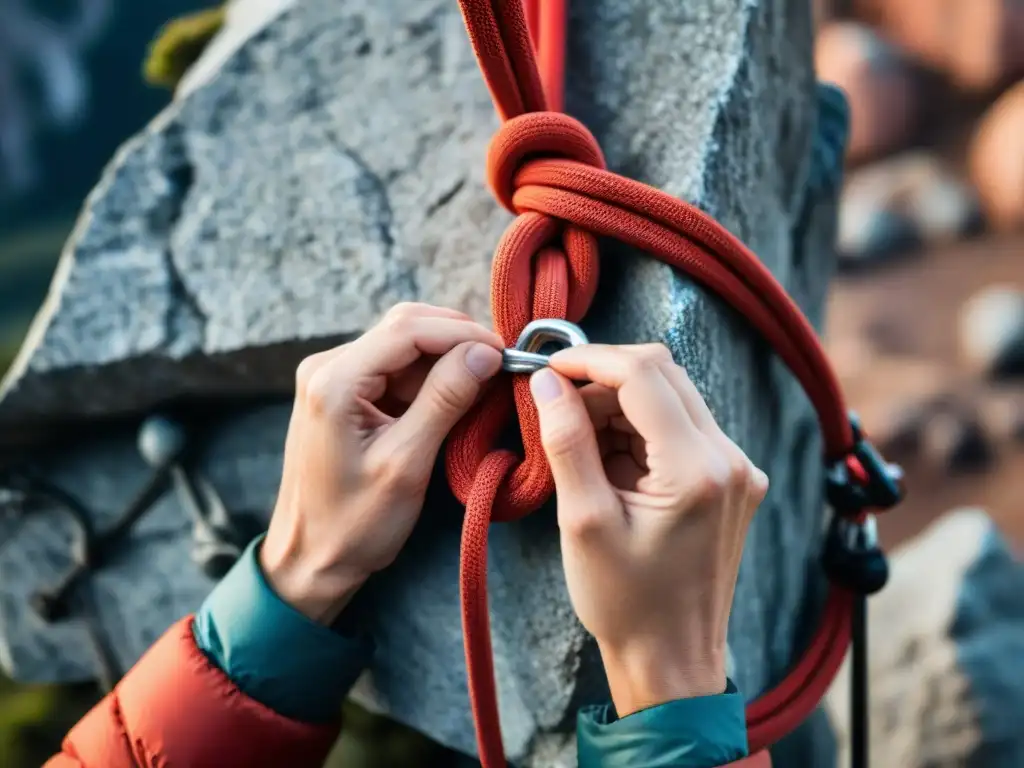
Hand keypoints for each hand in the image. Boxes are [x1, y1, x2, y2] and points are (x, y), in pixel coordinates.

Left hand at [260, 303, 503, 624]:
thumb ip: (445, 400)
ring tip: (484, 385)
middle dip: (457, 341)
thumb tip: (485, 354)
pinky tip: (455, 397)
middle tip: (501, 366)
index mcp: (334, 381)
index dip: (463, 334)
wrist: (309, 560)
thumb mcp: (407, 463)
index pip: (408, 329)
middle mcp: (326, 367)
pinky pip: (393, 369)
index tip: (505, 354)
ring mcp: (331, 377)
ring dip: (446, 359)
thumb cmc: (353, 524)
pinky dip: (428, 378)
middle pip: (405, 326)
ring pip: (403, 345)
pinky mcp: (342, 392)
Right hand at [529, 343, 768, 714]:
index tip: (547, 369)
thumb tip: (546, 383)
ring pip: (671, 397)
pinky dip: (639, 429)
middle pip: (663, 375)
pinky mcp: (730, 479)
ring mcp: (736, 468)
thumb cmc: (626, 603)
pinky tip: (607, 460)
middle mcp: (730, 459)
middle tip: (555, 404)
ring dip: (618, 404)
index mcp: (698, 470)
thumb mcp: (583, 522)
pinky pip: (681, 426)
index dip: (590, 361)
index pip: (644, 375)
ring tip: (577, 443)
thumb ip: (566, 443)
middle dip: (603, 379)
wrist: (672, 658)